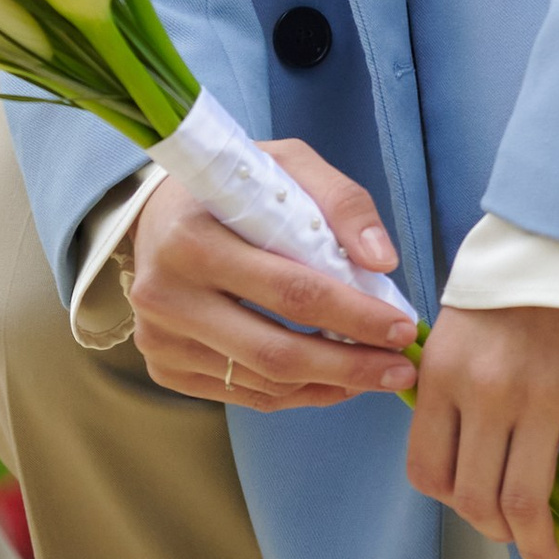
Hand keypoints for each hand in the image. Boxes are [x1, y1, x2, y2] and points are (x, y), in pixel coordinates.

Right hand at [125, 139, 420, 414]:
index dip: (353, 314)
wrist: (155, 211)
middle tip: (401, 367)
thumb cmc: (231, 184)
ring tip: (377, 374)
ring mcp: (161, 339)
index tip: (403, 326)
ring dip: (330, 384)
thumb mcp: (285, 164)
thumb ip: (340, 202)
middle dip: (350, 365)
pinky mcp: (164, 368)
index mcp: (193, 237)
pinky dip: (297, 394)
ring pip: (263, 382)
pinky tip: (333, 380)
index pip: (290, 289)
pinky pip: (244, 394)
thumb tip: (382, 261)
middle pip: (276, 351)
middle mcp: (168, 295)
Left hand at [407, 304, 558, 558]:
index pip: (427, 470)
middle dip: (494, 533)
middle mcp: (487, 390)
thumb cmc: (513, 285)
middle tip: (513, 540)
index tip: (470, 509)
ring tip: (549, 558)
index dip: (449, 502)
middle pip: (477, 499)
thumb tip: (459, 460)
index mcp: (444, 371)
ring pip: (527, 503)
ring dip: (538, 546)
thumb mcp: (459, 327)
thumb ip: (450, 389)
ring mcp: (543, 395)